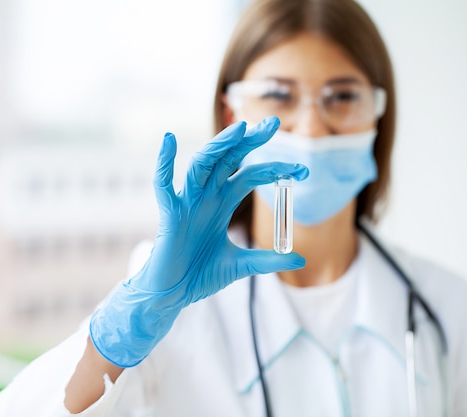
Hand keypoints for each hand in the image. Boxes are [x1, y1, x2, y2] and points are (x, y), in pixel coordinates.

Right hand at [90, 116, 308, 366]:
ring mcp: (187, 202)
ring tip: (240, 129)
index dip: (275, 169)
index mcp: (223, 203)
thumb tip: (302, 257)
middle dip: (249, 141)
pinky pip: (164, 184)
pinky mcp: (169, 214)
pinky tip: (169, 139)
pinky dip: (164, 162)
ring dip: (219, 146)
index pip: (251, 175)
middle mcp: (206, 196)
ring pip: (202, 165)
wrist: (173, 296)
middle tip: (273, 123)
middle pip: (228, 159)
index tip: (302, 168)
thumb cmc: (200, 276)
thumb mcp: (240, 266)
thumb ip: (268, 260)